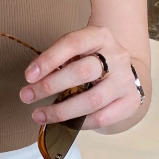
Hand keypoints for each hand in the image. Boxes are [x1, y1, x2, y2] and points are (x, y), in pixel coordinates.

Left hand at [18, 24, 144, 130]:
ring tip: (38, 115)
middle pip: (82, 72)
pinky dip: (78, 122)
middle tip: (27, 96)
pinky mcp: (131, 101)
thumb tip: (33, 80)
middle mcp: (117, 56)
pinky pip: (102, 118)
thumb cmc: (91, 60)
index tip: (28, 76)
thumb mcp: (77, 51)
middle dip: (50, 86)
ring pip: (92, 100)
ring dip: (61, 110)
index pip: (72, 43)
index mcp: (100, 36)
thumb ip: (58, 60)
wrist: (123, 72)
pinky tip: (62, 123)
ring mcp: (126, 80)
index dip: (48, 59)